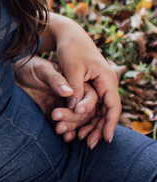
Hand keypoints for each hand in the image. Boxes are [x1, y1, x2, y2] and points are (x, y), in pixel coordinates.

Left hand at [14, 56, 102, 141]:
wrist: (15, 74)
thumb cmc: (31, 66)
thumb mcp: (43, 70)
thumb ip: (56, 80)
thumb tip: (68, 92)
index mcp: (79, 80)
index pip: (92, 96)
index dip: (88, 105)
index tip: (77, 110)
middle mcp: (77, 94)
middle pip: (86, 111)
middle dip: (76, 118)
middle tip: (59, 119)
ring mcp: (67, 104)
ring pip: (78, 120)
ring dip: (72, 126)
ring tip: (59, 129)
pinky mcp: (58, 111)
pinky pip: (68, 124)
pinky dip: (69, 131)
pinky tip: (66, 137)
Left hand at [44, 16, 123, 147]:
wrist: (69, 35)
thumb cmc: (70, 50)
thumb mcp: (71, 69)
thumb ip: (74, 88)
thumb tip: (76, 109)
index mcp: (106, 79)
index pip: (113, 106)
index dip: (110, 123)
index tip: (106, 138)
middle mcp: (106, 84)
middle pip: (107, 111)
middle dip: (101, 128)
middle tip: (92, 145)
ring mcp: (99, 85)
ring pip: (99, 110)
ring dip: (93, 125)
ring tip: (84, 141)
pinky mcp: (89, 86)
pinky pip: (91, 105)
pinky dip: (86, 116)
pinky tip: (78, 128)